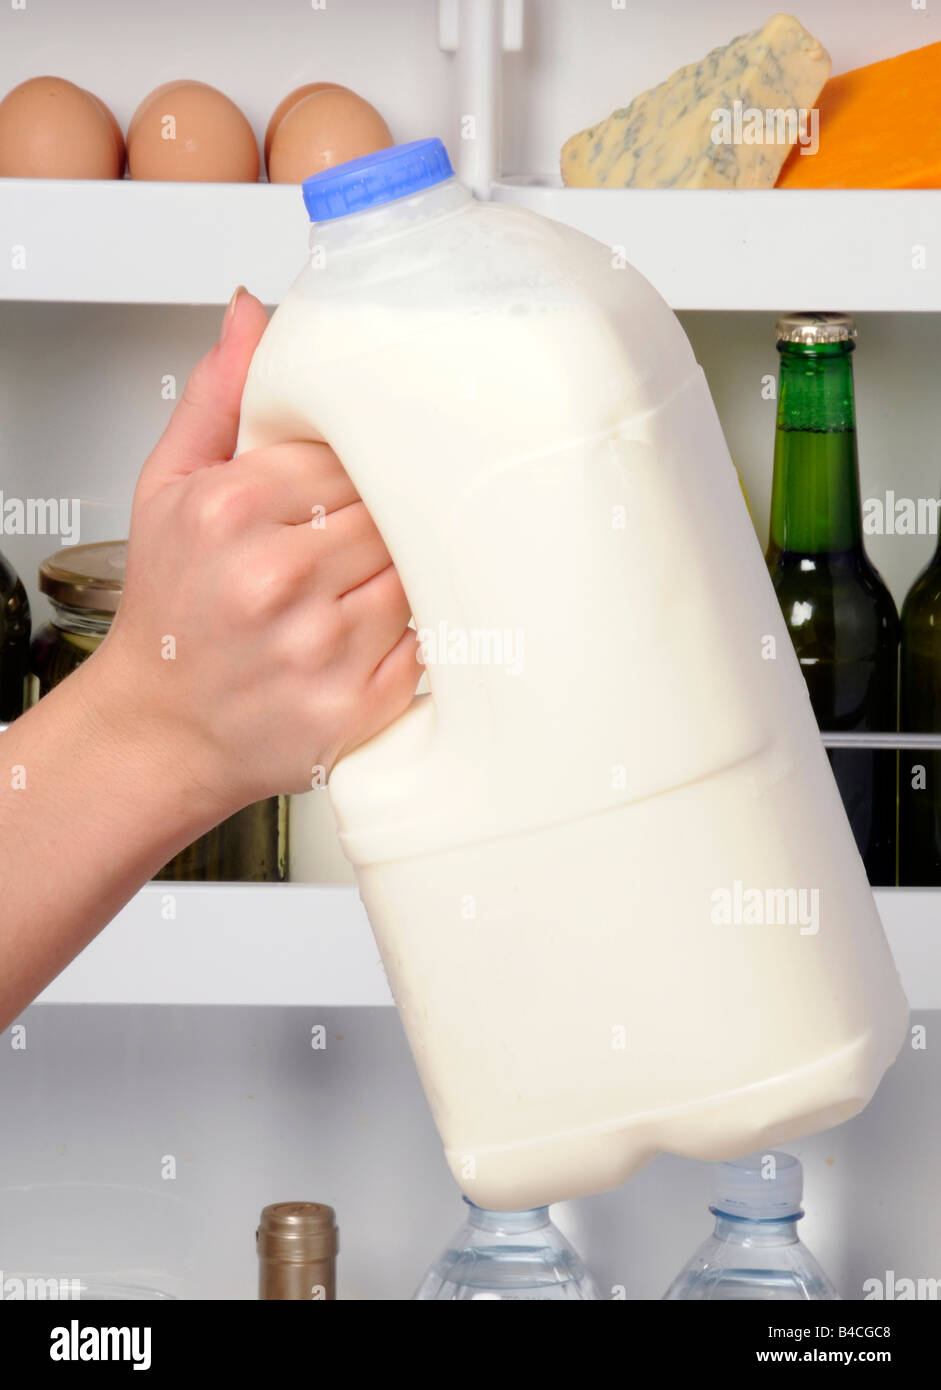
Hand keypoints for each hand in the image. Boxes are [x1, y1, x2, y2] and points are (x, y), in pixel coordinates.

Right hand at [92, 287, 418, 816]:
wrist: (163, 728)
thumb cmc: (171, 612)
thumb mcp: (168, 491)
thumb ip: (215, 400)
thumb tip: (254, 313)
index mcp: (231, 509)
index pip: (352, 453)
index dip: (365, 469)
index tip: (360, 483)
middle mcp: (273, 577)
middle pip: (392, 511)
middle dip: (391, 520)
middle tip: (371, 533)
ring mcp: (319, 645)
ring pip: (417, 571)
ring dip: (409, 572)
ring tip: (369, 584)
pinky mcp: (354, 704)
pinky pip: (427, 642)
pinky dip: (420, 631)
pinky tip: (385, 628)